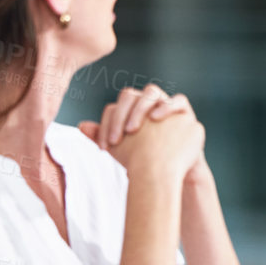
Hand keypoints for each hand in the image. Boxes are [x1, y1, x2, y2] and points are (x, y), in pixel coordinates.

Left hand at [81, 84, 211, 185]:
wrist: (170, 172)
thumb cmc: (145, 159)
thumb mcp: (122, 150)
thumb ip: (104, 136)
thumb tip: (81, 125)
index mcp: (128, 110)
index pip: (114, 108)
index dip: (107, 124)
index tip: (104, 147)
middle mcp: (146, 102)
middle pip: (130, 96)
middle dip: (122, 115)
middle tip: (119, 137)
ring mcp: (165, 103)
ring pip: (152, 92)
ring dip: (141, 107)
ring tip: (134, 129)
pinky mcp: (183, 111)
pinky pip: (178, 100)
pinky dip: (167, 105)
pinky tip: (156, 118)